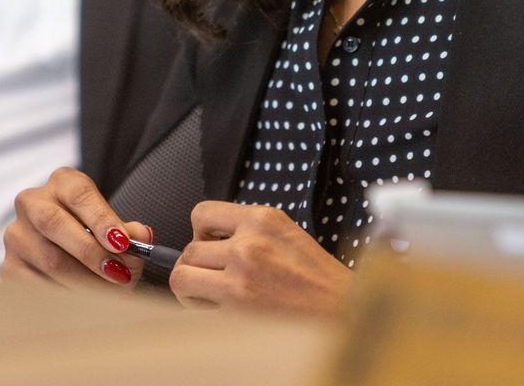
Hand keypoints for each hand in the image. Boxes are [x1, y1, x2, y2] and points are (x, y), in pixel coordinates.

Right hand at [1, 167, 152, 289]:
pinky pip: (38, 286)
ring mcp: (17, 236)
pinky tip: (88, 305)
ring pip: (49, 260)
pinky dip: (67, 298)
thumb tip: (141, 236)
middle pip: (55, 223)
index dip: (101, 218)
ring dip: (86, 282)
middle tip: (120, 275)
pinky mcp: (10, 267)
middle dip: (91, 252)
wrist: (69, 255)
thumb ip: (130, 233)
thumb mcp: (114, 228)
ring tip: (113, 295)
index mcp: (62, 183)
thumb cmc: (96, 238)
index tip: (122, 243)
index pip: (79, 193)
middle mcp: (32, 203)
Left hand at [169, 201, 352, 316]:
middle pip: (190, 247)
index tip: (209, 244)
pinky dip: (196, 305)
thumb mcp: (287, 235)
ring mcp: (241, 272)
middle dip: (198, 264)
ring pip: (183, 273)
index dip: (200, 232)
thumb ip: (250, 231)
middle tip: (215, 275)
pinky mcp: (236, 301)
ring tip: (211, 293)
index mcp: (264, 219)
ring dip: (192, 285)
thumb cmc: (319, 280)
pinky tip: (216, 308)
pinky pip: (191, 299)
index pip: (202, 213)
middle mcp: (249, 241)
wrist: (340, 310)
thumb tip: (212, 238)